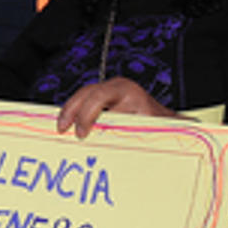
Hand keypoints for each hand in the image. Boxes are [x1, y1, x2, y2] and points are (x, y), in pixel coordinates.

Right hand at [55, 77, 176, 138]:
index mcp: (128, 91)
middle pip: (86, 93)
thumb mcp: (142, 128)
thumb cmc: (158, 126)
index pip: (99, 96)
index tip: (81, 133)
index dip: (86, 114)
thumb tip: (100, 141)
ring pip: (83, 96)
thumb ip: (122, 131)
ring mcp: (111, 91)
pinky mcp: (106, 99)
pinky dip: (76, 113)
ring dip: (70, 111)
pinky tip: (69, 125)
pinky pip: (87, 102)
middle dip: (71, 110)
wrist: (166, 121)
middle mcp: (117, 87)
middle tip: (62, 129)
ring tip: (61, 128)